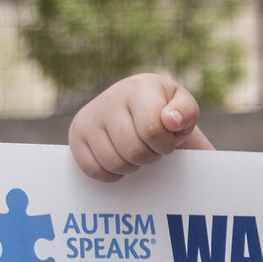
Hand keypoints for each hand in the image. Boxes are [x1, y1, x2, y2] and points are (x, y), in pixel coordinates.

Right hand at [68, 73, 214, 180]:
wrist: (138, 108)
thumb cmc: (165, 111)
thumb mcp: (184, 109)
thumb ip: (186, 112)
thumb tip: (171, 120)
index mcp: (138, 88)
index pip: (152, 129)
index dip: (165, 144)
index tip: (168, 140)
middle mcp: (109, 99)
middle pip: (133, 150)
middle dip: (150, 156)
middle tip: (152, 147)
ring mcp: (89, 117)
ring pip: (113, 163)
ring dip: (132, 166)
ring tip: (137, 150)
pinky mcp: (77, 135)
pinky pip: (92, 169)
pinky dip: (111, 173)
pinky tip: (120, 159)